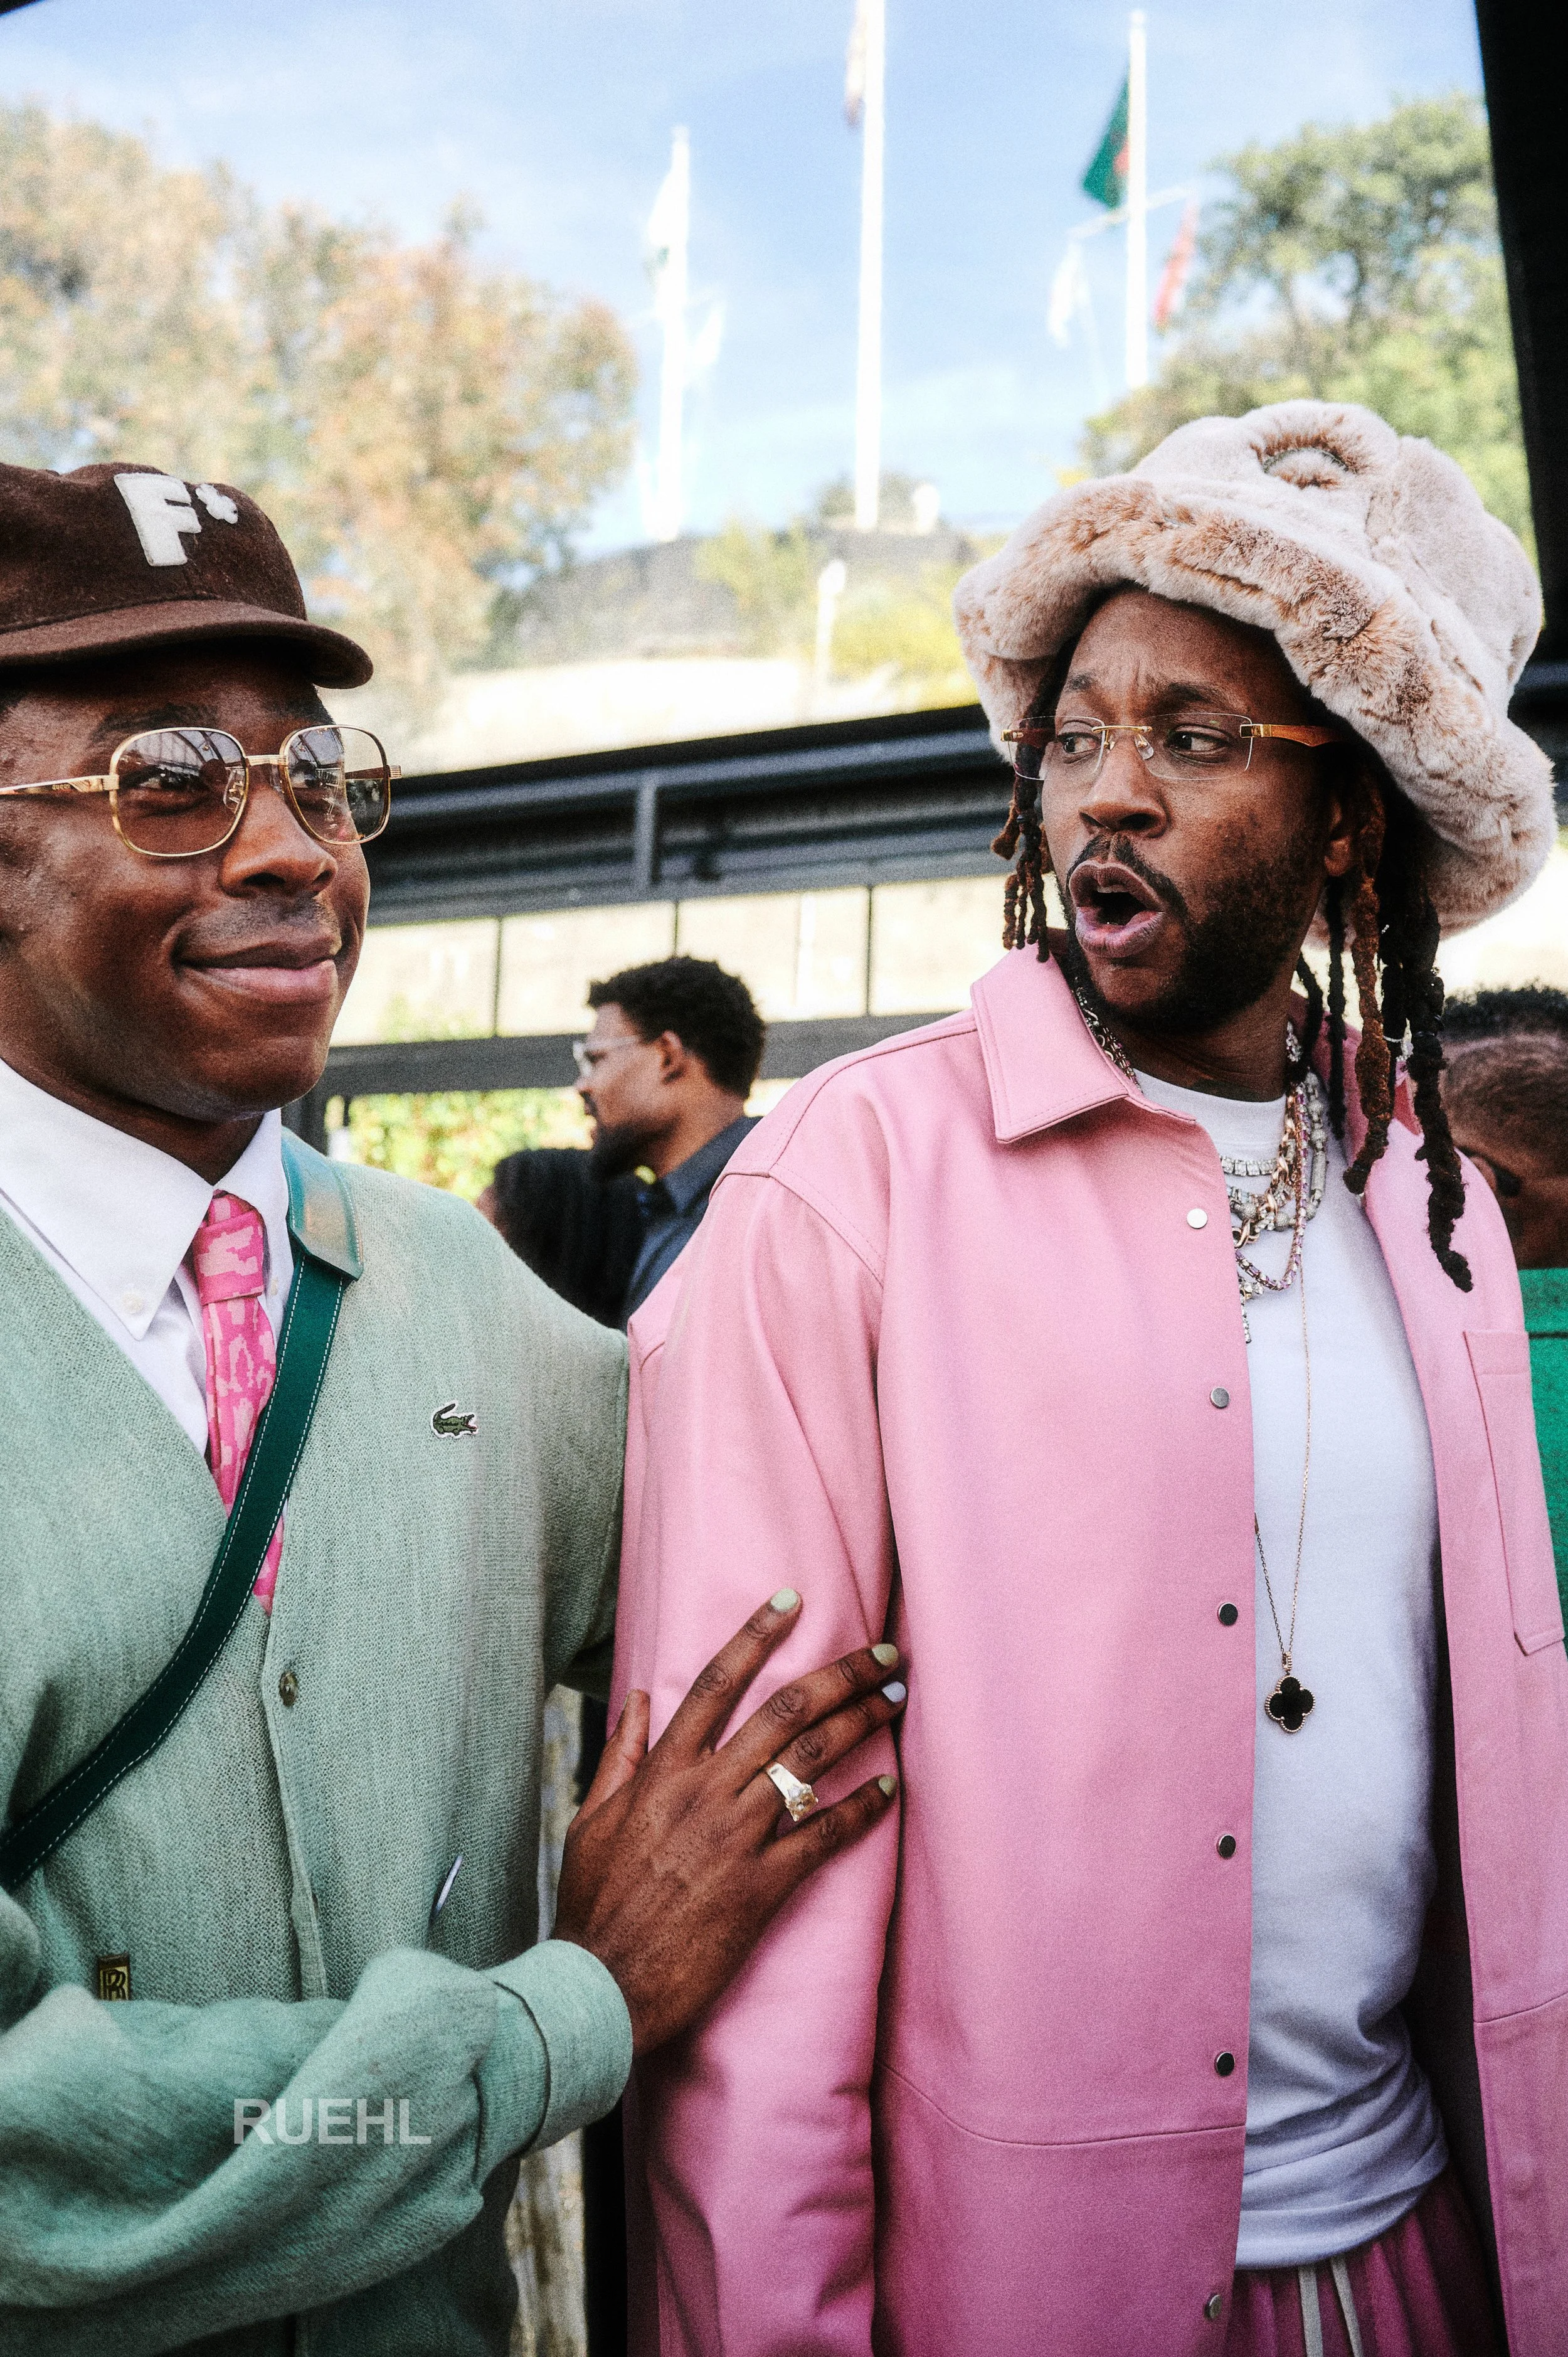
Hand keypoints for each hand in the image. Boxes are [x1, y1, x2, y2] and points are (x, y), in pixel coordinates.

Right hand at [553, 1591, 904, 2053]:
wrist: (602, 1987)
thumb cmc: (593, 1904)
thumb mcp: (591, 1819)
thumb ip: (622, 1755)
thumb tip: (637, 1697)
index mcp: (664, 1771)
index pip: (716, 1683)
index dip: (756, 1636)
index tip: (792, 1601)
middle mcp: (706, 1792)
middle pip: (785, 1711)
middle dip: (842, 1674)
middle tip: (885, 1655)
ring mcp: (737, 1837)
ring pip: (811, 1760)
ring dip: (861, 1723)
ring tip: (895, 1700)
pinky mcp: (763, 1886)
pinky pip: (824, 1836)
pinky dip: (861, 1808)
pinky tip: (889, 1787)